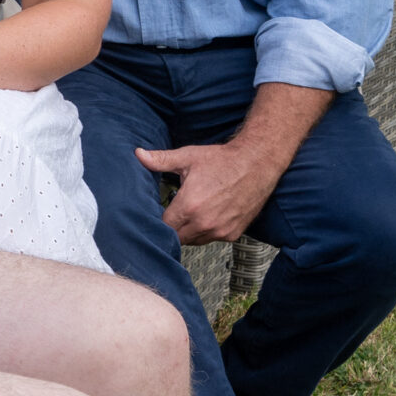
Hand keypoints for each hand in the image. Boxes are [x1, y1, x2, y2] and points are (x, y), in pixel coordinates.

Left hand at [138, 137, 282, 245]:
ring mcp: (219, 231)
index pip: (163, 226)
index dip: (159, 219)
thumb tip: (139, 155)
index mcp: (189, 206)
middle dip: (173, 227)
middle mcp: (204, 223)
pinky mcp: (232, 234)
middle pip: (177, 237)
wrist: (257, 163)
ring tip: (191, 213)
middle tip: (174, 212)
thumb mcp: (188, 157)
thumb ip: (160, 160)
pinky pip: (212, 239)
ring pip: (194, 241)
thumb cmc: (223, 160)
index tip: (160, 212)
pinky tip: (208, 215)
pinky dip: (207, 231)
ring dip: (189, 231)